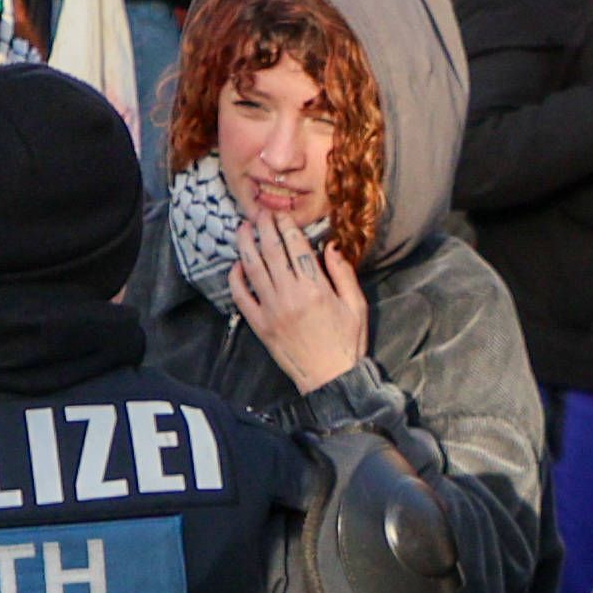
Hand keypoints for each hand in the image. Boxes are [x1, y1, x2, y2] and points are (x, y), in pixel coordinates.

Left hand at [228, 207, 372, 392]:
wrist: (330, 380)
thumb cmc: (347, 343)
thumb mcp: (356, 306)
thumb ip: (343, 274)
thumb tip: (330, 246)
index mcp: (316, 288)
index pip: (296, 247)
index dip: (286, 226)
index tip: (281, 213)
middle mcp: (290, 295)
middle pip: (271, 251)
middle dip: (264, 227)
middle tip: (259, 212)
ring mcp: (271, 311)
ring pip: (253, 269)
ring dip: (245, 245)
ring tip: (242, 228)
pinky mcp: (260, 326)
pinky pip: (242, 297)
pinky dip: (236, 279)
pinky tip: (237, 265)